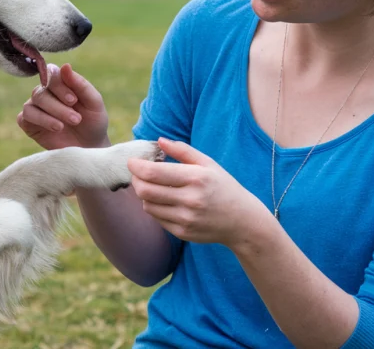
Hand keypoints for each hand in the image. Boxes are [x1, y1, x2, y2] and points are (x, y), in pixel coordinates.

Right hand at [17, 63, 109, 150]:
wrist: (90, 147)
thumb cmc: (93, 122)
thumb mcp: (94, 103)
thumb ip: (80, 84)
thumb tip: (65, 65)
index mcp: (60, 83)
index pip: (51, 73)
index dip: (59, 86)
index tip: (74, 100)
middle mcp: (45, 92)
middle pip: (41, 91)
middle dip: (58, 106)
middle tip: (76, 119)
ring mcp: (35, 108)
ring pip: (31, 104)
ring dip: (49, 115)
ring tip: (64, 126)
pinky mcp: (29, 124)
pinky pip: (25, 117)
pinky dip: (40, 121)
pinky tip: (56, 128)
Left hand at [127, 138, 272, 247]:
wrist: (242, 221)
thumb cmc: (223, 187)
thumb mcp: (208, 164)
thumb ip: (182, 150)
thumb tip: (158, 141)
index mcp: (196, 178)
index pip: (153, 173)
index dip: (136, 166)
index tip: (131, 161)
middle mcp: (190, 200)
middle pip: (145, 190)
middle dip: (136, 180)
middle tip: (137, 174)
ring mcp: (186, 219)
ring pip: (148, 205)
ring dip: (145, 194)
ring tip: (154, 186)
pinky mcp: (183, 233)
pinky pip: (157, 218)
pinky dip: (155, 208)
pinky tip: (165, 201)